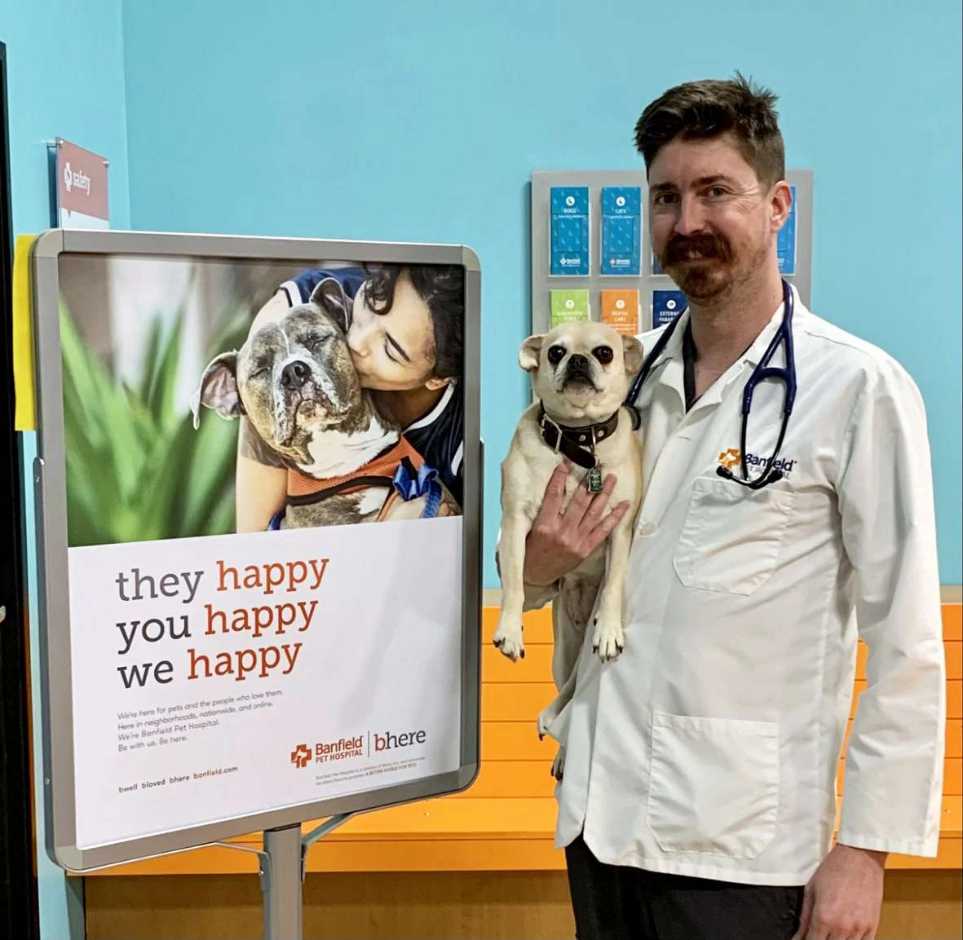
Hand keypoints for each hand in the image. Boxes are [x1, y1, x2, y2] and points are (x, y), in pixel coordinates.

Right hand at [523, 462, 630, 586]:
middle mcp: (562, 532)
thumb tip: (553, 487)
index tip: (566, 463)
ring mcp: (576, 541)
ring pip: (594, 513)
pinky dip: (614, 517)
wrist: (535, 575)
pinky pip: (603, 531)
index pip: (554, 496)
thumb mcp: (530, 529)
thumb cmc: (531, 550)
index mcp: (545, 526)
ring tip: (611, 478)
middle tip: (597, 467)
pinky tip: (623, 505)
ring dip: (604, 494)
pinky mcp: (586, 549)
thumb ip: (542, 511)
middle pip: (579, 502)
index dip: (560, 478)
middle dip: (588, 482)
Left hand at [791, 843, 885, 939]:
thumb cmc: (834, 868)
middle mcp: (842, 927)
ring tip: (830, 933)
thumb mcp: (811, 890)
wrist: (860, 858)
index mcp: (823, 917)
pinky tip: (844, 936)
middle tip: (816, 934)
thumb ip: (804, 917)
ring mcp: (859, 929)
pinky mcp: (872, 927)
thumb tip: (798, 936)